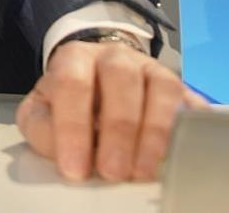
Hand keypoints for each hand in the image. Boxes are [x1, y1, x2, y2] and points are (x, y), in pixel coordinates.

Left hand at [16, 40, 207, 181]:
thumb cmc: (68, 101)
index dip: (73, 128)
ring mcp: (150, 68)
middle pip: (120, 81)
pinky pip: (188, 102)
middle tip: (112, 172)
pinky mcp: (178, 87)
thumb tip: (60, 149)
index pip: (71, 84)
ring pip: (159, 89)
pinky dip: (184, 128)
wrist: (97, 77)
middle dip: (117, 132)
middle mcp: (113, 56)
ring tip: (141, 171)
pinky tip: (173, 152)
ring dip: (153, 134)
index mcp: (74, 57)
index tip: (75, 167)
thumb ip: (41, 127)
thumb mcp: (41, 111)